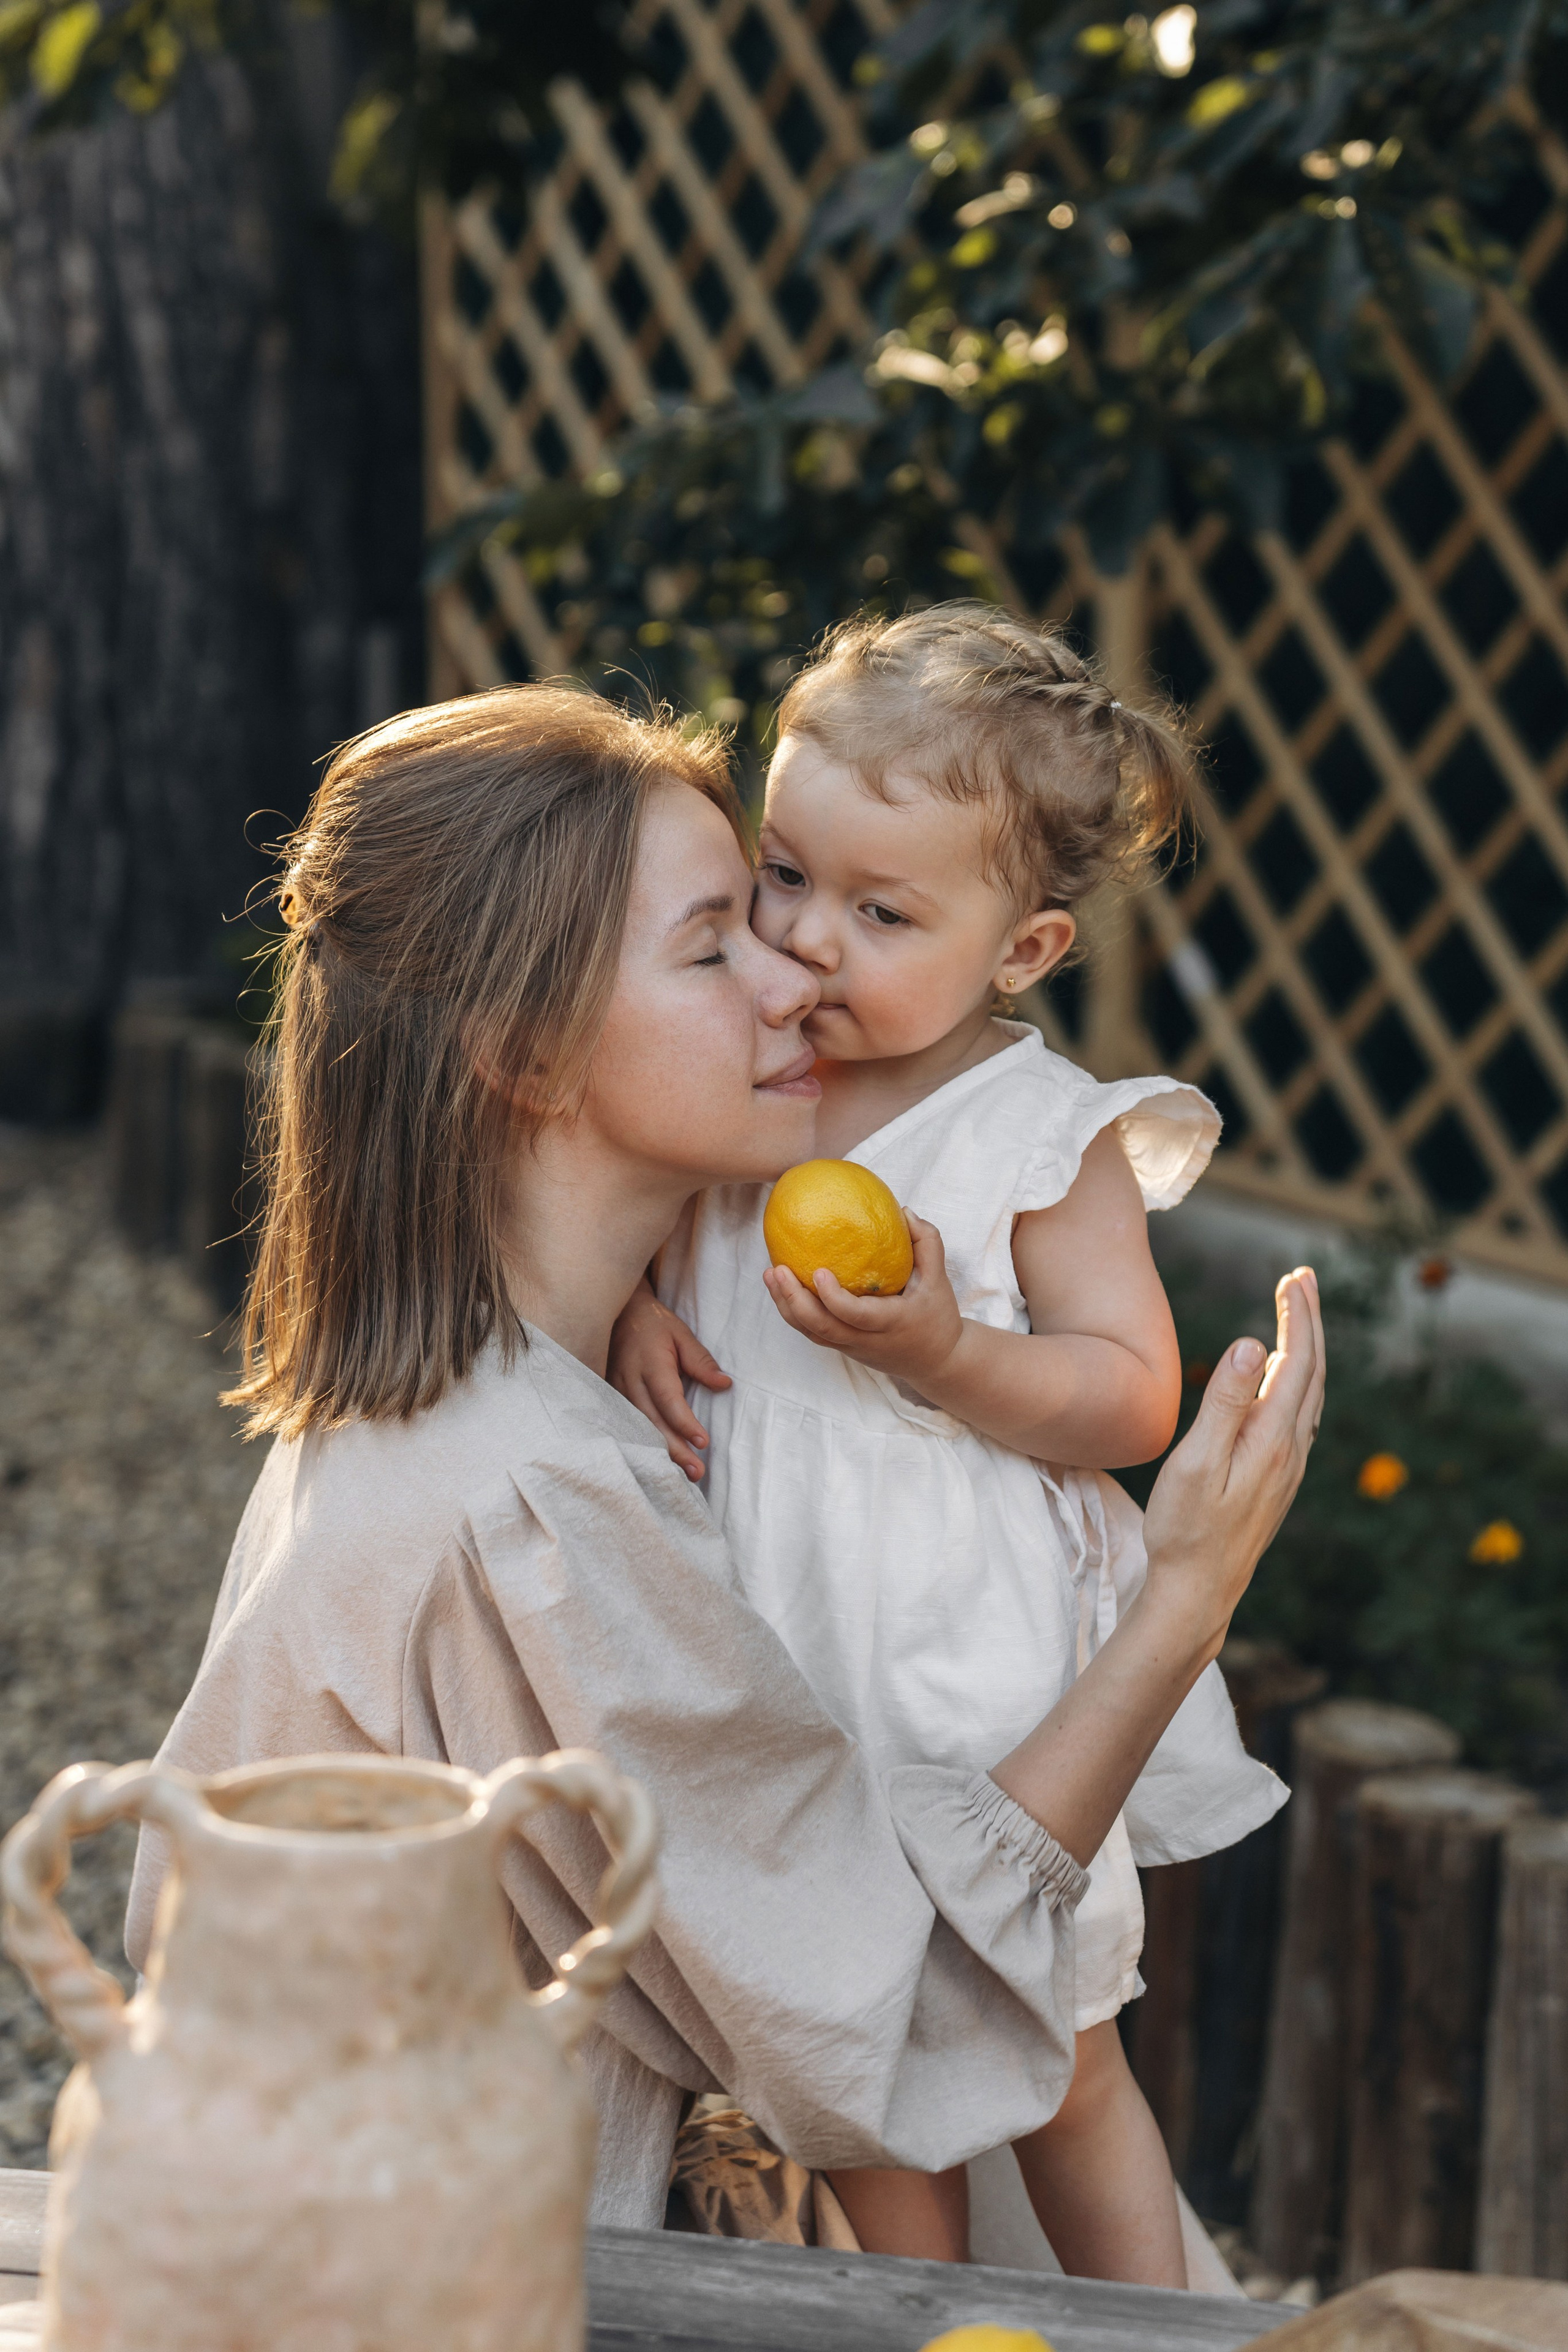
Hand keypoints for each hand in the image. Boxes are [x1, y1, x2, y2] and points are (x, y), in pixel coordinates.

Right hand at [608, 1279, 730, 1481]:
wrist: (618, 1313)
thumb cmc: (654, 1323)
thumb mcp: (681, 1334)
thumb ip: (701, 1360)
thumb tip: (724, 1384)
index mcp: (650, 1363)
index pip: (668, 1399)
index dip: (684, 1422)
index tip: (703, 1441)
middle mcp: (631, 1380)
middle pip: (652, 1422)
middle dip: (675, 1449)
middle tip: (697, 1471)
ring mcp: (618, 1390)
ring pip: (639, 1428)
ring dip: (661, 1453)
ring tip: (684, 1474)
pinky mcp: (613, 1397)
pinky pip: (630, 1425)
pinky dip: (645, 1444)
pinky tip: (660, 1461)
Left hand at [763, 1211, 962, 1389]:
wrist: (938, 1362)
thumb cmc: (938, 1316)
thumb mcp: (939, 1280)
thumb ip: (927, 1243)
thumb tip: (904, 1211)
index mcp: (890, 1323)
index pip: (855, 1316)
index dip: (833, 1298)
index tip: (817, 1272)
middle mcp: (866, 1340)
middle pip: (821, 1328)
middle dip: (793, 1300)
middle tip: (777, 1269)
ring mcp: (852, 1347)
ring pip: (811, 1332)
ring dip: (786, 1305)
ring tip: (770, 1274)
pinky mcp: (844, 1348)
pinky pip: (813, 1332)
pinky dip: (794, 1312)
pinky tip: (782, 1287)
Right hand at [989, 1265, 1324, 1866]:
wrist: (1197, 1595)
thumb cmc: (1185, 1530)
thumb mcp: (1195, 1463)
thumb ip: (1224, 1404)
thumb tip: (1251, 1345)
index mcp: (1274, 1439)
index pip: (1297, 1362)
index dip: (1298, 1317)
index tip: (1294, 1277)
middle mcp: (1291, 1451)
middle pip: (1311, 1372)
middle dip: (1308, 1322)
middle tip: (1302, 1278)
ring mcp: (1286, 1469)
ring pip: (1309, 1395)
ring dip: (1307, 1349)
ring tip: (1299, 1315)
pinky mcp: (1275, 1482)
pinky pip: (1299, 1417)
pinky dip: (1299, 1382)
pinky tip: (1286, 1382)